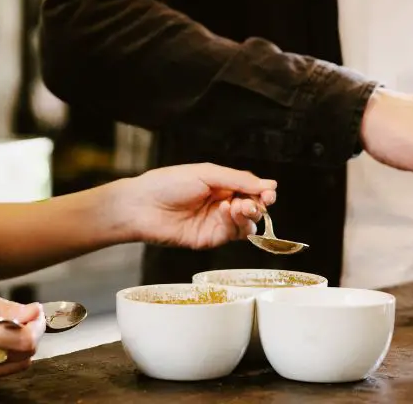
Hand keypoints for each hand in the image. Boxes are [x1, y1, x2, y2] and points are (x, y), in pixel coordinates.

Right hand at [0, 283, 44, 389]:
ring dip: (20, 349)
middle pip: (24, 356)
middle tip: (26, 318)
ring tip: (9, 329)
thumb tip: (33, 312)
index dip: (37, 326)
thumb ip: (3, 305)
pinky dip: (4, 359)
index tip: (35, 312)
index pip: (24, 340)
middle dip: (32, 335)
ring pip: (14, 367)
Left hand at [116, 164, 276, 249]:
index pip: (251, 190)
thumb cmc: (169, 183)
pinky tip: (225, 213)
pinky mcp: (210, 239)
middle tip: (252, 202)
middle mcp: (221, 204)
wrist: (142, 206)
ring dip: (248, 215)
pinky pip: (233, 236)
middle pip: (253, 208)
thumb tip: (270, 184)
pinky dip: (236, 226)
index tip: (270, 193)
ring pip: (247, 224)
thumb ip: (239, 180)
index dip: (263, 192)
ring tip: (238, 207)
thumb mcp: (207, 173)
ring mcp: (216, 223)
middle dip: (258, 205)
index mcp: (221, 185)